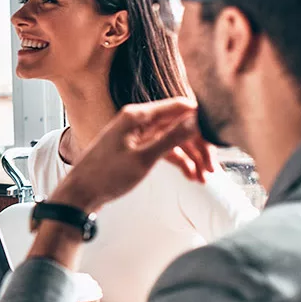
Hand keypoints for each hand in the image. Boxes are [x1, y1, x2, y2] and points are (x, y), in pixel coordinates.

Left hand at [49, 98, 214, 213]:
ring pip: (172, 139)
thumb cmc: (107, 175)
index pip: (178, 107)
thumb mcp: (144, 158)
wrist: (81, 193)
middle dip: (198, 146)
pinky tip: (191, 176)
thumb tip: (196, 120)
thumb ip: (171, 139)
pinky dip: (178, 161)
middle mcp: (137, 120)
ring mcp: (136, 134)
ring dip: (190, 157)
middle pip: (178, 125)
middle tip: (212, 169)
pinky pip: (163, 149)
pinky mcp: (136, 148)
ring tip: (204, 178)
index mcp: (137, 116)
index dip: (200, 121)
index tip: (219, 138)